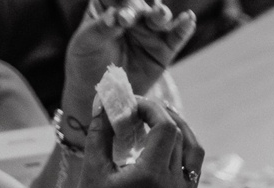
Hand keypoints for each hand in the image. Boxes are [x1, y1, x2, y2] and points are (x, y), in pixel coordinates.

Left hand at [62, 0, 198, 117]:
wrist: (101, 92)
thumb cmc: (86, 62)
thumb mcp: (85, 44)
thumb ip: (100, 29)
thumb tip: (115, 16)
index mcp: (108, 7)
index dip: (122, 2)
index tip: (121, 17)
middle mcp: (131, 15)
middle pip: (139, 4)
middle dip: (138, 8)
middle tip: (129, 19)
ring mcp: (149, 31)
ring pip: (159, 17)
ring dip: (161, 14)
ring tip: (160, 15)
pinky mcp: (163, 50)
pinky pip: (175, 37)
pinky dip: (183, 28)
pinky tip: (188, 20)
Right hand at [73, 100, 203, 187]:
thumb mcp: (92, 170)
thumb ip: (100, 132)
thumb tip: (104, 102)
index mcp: (152, 177)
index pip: (166, 127)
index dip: (151, 108)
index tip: (132, 103)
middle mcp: (174, 187)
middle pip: (181, 136)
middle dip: (162, 115)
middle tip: (141, 108)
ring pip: (194, 152)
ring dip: (179, 131)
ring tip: (157, 120)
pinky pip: (192, 171)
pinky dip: (181, 152)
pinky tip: (162, 146)